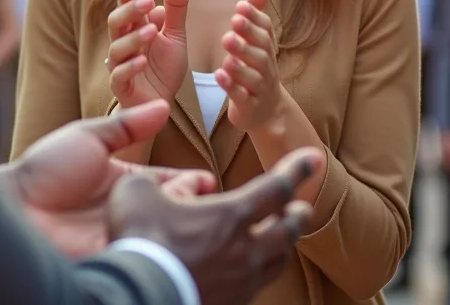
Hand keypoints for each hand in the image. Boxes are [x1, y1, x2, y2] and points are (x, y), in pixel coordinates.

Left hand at [5, 100, 216, 256]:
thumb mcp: (90, 137)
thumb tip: (164, 105)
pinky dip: (160, 247)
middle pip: (168, 208)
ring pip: (161, 231)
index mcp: (122, 181)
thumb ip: (127, 125)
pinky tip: (174, 241)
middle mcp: (125, 208)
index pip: (164, 182)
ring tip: (195, 215)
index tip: (209, 180)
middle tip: (206, 198)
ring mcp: (120, 233)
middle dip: (189, 203)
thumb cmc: (45, 168)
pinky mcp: (113, 255)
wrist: (14, 203)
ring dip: (178, 223)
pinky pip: (143, 252)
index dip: (188, 181)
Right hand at [105, 0, 188, 108]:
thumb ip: (175, 7)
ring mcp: (119, 65)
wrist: (160, 104)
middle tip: (146, 0)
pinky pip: (119, 75)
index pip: (127, 7)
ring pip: (117, 47)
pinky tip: (143, 60)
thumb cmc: (163, 67)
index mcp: (134, 29)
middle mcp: (123, 44)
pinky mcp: (120, 87)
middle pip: (116, 23)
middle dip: (129, 10)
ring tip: (152, 31)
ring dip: (134, 38)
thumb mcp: (175, 35)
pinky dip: (130, 67)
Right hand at [109, 147, 323, 304]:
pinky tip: (250, 269)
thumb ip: (167, 180)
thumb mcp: (138, 191)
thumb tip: (191, 186)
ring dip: (283, 245)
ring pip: (276, 262)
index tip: (314, 158)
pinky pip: (255, 285)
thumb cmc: (139, 241)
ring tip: (283, 238)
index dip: (296, 170)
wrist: (136, 295)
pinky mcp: (231, 304)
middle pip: (287, 229)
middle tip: (303, 206)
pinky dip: (258, 272)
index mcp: (230, 215)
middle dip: (298, 214)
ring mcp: (241, 282)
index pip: (276, 187)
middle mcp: (245, 250)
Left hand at [217, 0, 284, 132]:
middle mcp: (267, 65)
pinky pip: (241, 96)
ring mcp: (259, 87)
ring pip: (253, 73)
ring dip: (240, 58)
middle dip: (248, 35)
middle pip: (261, 49)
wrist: (265, 111)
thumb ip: (258, 5)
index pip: (265, 29)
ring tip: (226, 44)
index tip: (239, 5)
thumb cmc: (257, 65)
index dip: (254, 17)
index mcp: (267, 46)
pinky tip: (219, 75)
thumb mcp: (259, 35)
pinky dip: (231, 86)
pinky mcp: (249, 105)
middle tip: (233, 22)